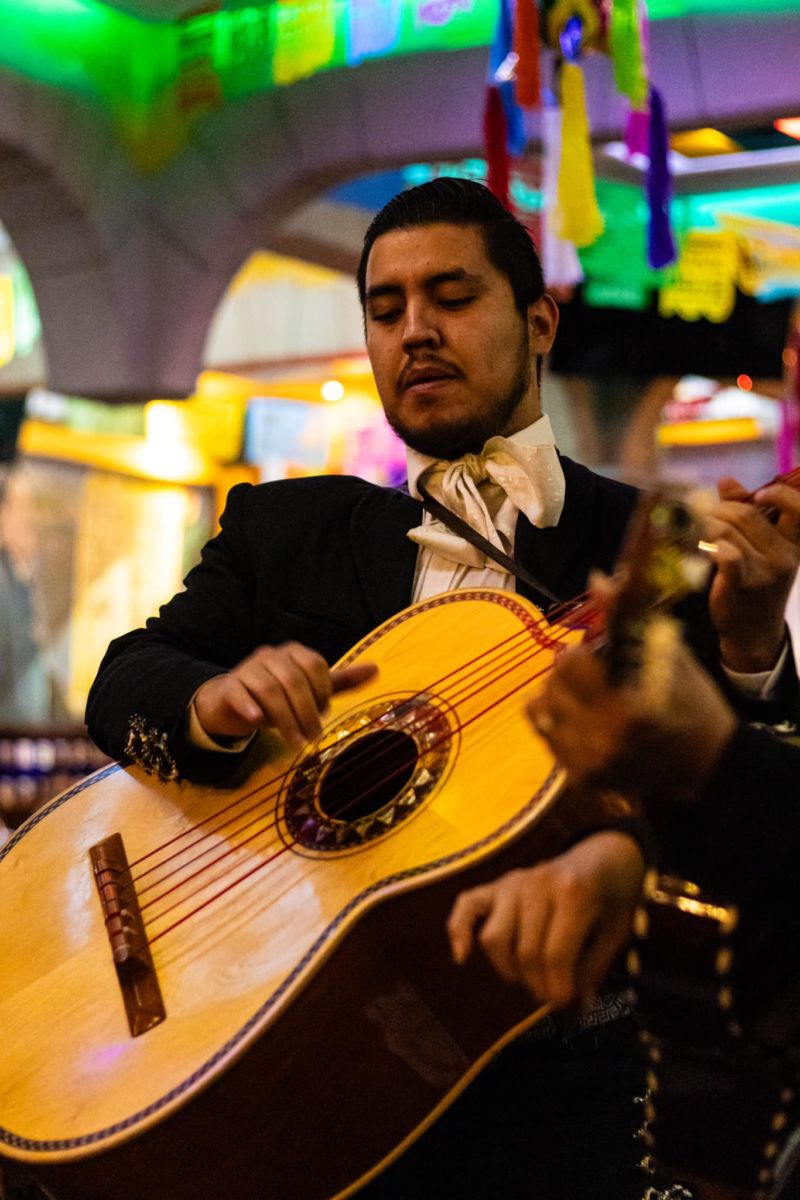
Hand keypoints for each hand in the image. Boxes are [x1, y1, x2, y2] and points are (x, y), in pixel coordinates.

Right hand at [194, 643, 376, 746]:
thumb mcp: (309, 689)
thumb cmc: (277, 697)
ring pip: (269, 689)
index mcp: (293, 652)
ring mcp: (247, 668)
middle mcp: (271, 655)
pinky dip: (250, 706)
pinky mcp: (229, 686)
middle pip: (293, 679)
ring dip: (284, 718)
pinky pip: (240, 692)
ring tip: (295, 742)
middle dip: (306, 711)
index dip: (322, 692)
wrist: (230, 703)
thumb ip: (340, 681)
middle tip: (313, 738)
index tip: (323, 714)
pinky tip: (258, 722)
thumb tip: (376, 669)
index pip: (315, 666)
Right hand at [446, 832, 644, 1008]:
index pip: (555, 955)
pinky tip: (463, 958)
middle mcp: (537, 884)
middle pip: (525, 952)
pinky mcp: (495, 884)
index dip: (559, 988)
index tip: (566, 1004)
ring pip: (493, 938)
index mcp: (573, 893)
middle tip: (551, 995)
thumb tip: (579, 1013)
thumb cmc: (612, 898)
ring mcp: (512, 882)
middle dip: (538, 984)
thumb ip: (594, 970)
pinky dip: (459, 931)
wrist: (602, 856)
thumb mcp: (616, 931)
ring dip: (508, 968)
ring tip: (528, 976)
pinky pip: (466, 906)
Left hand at [526, 639, 735, 803]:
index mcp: (625, 707)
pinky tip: (586, 722)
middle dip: (566, 674)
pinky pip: (547, 737)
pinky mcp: (580, 779)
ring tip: (586, 699)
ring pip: (540, 712)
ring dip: (558, 698)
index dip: (580, 653)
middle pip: (550, 687)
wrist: (706, 769)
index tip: (594, 654)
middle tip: (590, 676)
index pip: (570, 664)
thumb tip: (595, 579)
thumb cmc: (693, 706)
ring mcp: (586, 764)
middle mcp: (599, 739)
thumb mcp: (669, 656)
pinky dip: (560, 724)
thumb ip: (628, 618)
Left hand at [705, 476, 799, 672]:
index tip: (759, 494)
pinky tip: (703, 547)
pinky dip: (709, 544)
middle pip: (746, 515)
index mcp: (794, 545)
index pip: (799, 509)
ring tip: (699, 530)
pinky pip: (725, 553)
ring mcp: (764, 572)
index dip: (779, 495)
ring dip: (707, 525)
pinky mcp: (741, 584)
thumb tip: (726, 480)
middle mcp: (783, 557)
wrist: (752, 632)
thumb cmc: (756, 583)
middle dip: (720, 509)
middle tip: (705, 515)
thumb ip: (747, 513)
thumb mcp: (762, 549)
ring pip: (728, 530)